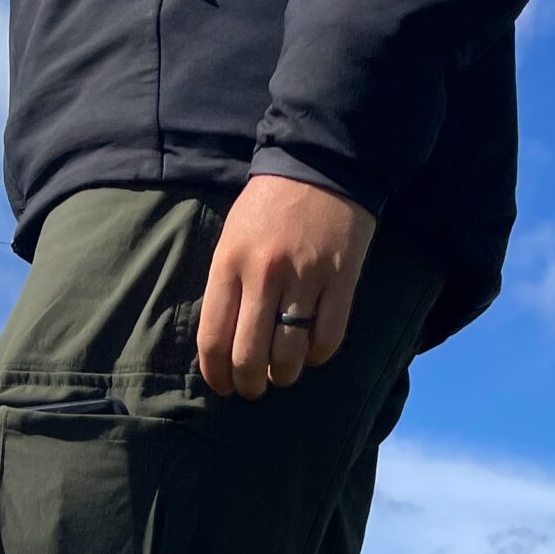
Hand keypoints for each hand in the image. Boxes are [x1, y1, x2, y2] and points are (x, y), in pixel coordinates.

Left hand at [197, 174, 377, 399]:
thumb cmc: (269, 207)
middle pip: (249, 355)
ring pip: (288, 355)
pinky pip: (328, 339)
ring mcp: (304, 278)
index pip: (213, 337)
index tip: (223, 385)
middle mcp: (263, 275)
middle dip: (249, 385)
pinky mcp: (341, 280)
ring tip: (283, 373)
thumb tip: (223, 343)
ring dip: (284, 375)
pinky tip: (312, 350)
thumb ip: (227, 287)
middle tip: (253, 388)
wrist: (320, 165)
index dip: (216, 374)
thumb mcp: (232, 238)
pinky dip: (318, 355)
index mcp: (228, 263)